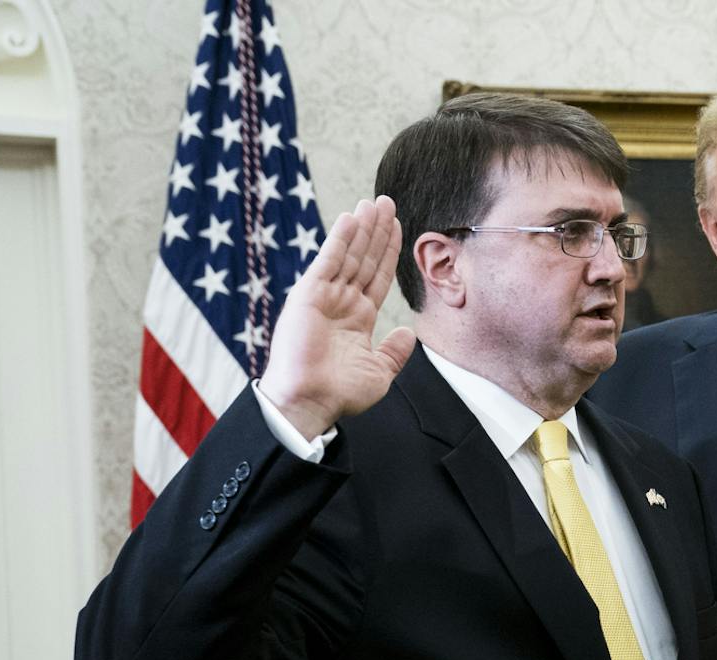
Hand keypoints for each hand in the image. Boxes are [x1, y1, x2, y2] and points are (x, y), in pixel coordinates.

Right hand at [258, 196, 416, 439]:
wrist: (311, 402)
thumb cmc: (340, 394)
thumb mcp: (379, 372)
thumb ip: (395, 351)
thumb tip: (408, 332)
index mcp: (358, 318)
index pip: (378, 276)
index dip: (388, 251)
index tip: (398, 226)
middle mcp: (341, 302)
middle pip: (365, 258)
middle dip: (377, 230)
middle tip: (387, 201)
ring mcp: (324, 296)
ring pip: (349, 254)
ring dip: (362, 227)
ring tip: (374, 202)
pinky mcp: (308, 294)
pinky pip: (328, 261)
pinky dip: (339, 239)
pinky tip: (351, 219)